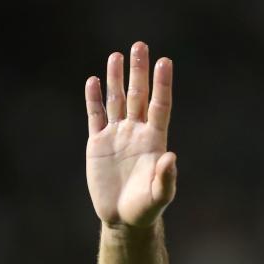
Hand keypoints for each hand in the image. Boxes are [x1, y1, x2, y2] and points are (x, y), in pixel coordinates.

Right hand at [85, 42, 175, 228]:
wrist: (123, 217)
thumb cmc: (146, 208)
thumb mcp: (160, 196)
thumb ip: (166, 178)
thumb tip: (170, 158)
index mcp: (155, 140)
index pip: (160, 105)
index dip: (162, 84)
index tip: (164, 61)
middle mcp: (137, 131)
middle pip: (139, 95)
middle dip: (138, 71)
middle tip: (140, 45)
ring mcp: (117, 135)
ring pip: (117, 100)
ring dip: (116, 78)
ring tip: (116, 55)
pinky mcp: (98, 143)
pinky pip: (96, 116)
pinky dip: (94, 99)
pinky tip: (93, 81)